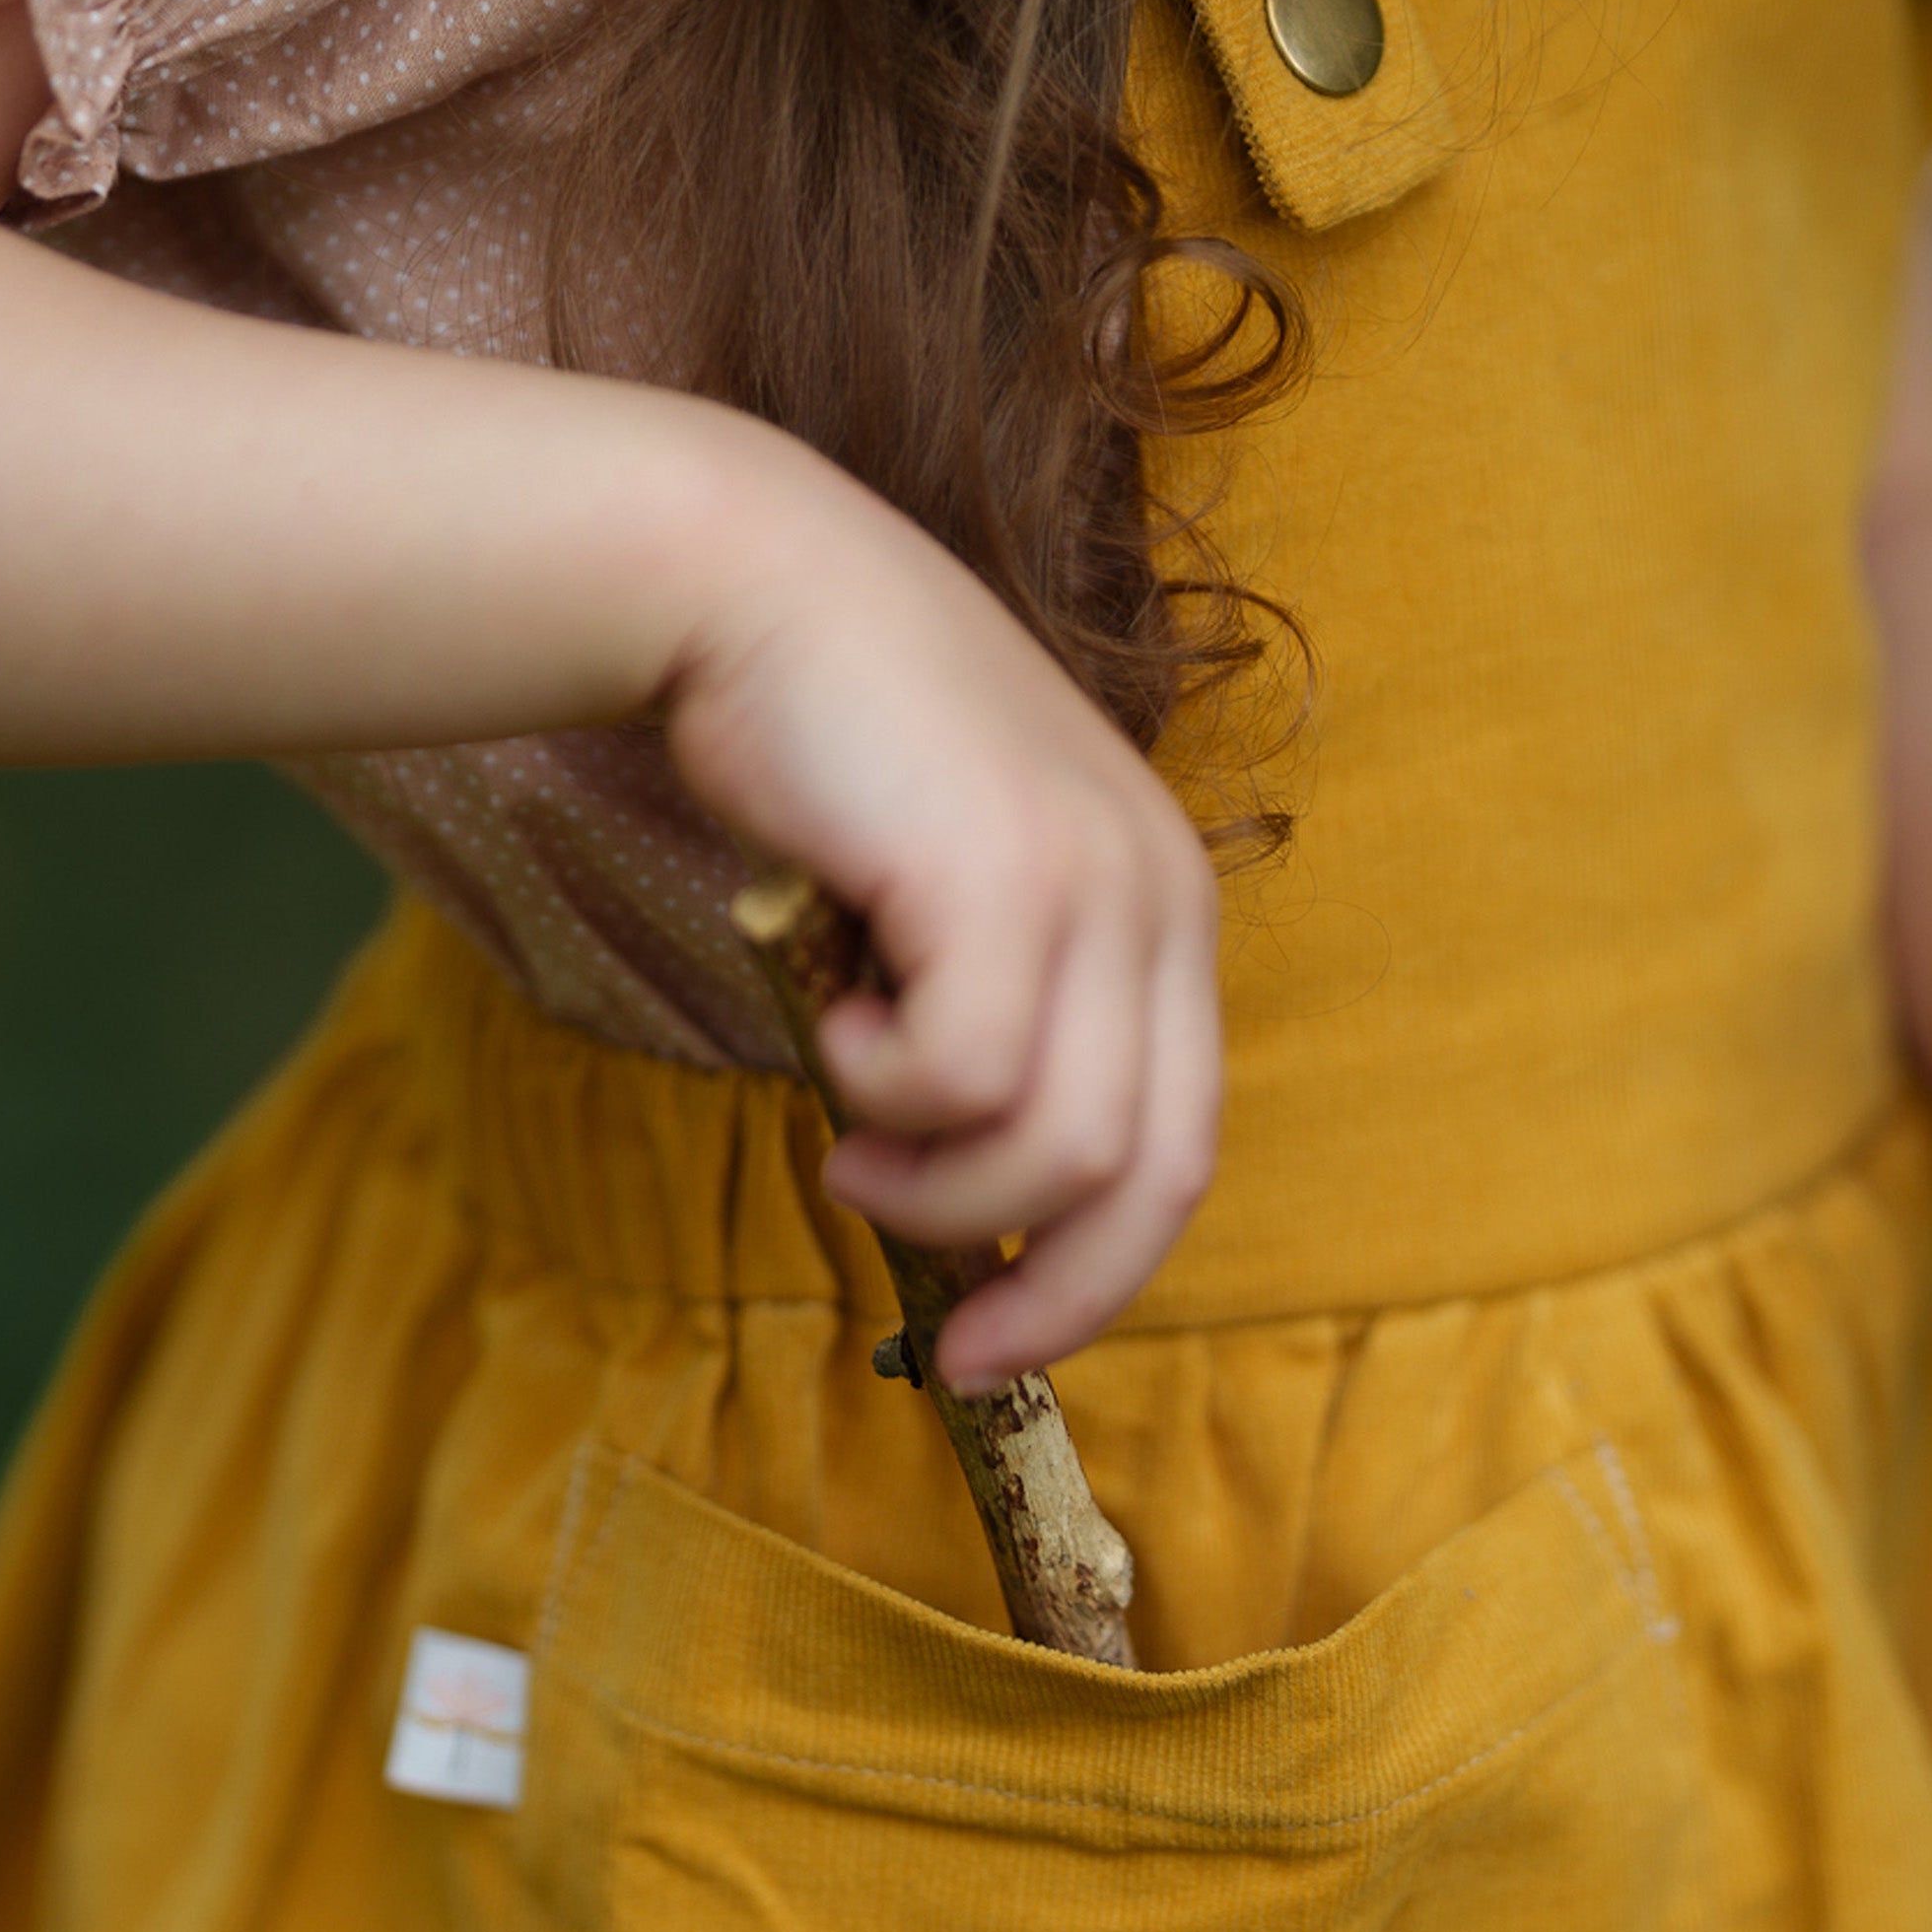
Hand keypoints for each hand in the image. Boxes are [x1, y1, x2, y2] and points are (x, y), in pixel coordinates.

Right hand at [658, 418, 1218, 1393]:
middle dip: (1049, 1286)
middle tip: (948, 1334)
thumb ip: (999, 1029)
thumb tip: (975, 1208)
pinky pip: (966, 1074)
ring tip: (851, 1135)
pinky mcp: (1010, 871)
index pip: (1182, 1151)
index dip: (1100, 1275)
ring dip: (934, 1181)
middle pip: (1153, 1176)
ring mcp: (1099, 881)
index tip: (1000, 1343)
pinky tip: (835, 1016)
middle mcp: (1161, 899)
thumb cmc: (832, 763)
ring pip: (1059, 1145)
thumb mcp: (952, 909)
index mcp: (1164, 915)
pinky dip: (883, 1087)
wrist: (749, 588)